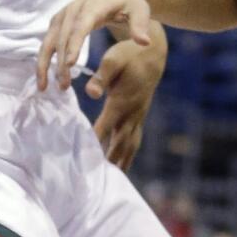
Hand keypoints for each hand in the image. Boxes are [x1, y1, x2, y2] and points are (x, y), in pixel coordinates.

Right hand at [36, 0, 151, 91]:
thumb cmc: (127, 2)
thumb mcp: (140, 10)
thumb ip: (140, 25)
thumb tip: (144, 42)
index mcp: (92, 6)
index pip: (81, 25)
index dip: (74, 44)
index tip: (69, 64)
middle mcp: (73, 10)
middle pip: (63, 37)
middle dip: (61, 62)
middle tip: (64, 85)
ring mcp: (63, 15)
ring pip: (50, 41)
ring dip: (45, 63)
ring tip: (44, 86)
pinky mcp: (58, 22)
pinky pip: (48, 42)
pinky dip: (43, 59)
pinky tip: (43, 78)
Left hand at [88, 26, 166, 170]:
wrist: (153, 54)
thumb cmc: (128, 55)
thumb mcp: (113, 60)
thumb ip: (101, 77)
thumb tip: (91, 92)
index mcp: (122, 102)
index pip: (105, 127)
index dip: (94, 143)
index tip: (84, 160)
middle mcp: (132, 114)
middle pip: (119, 143)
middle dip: (109, 162)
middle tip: (97, 181)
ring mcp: (138, 116)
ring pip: (130, 145)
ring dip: (121, 162)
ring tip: (112, 182)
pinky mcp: (140, 116)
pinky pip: (134, 140)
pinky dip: (127, 155)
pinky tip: (120, 165)